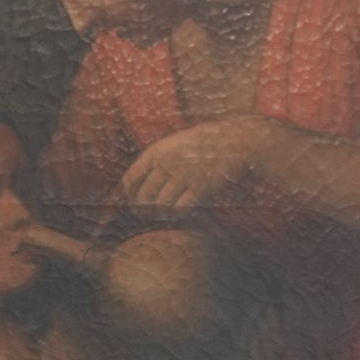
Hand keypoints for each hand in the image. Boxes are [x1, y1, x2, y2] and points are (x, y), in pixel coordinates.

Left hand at [116, 117, 280, 214]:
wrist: (234, 141)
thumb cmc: (201, 146)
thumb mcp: (173, 146)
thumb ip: (153, 164)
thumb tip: (127, 189)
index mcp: (156, 152)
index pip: (129, 181)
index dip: (126, 199)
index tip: (130, 207)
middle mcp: (167, 163)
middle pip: (143, 199)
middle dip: (143, 212)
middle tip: (147, 218)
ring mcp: (183, 175)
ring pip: (160, 207)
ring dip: (161, 216)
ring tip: (166, 215)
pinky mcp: (201, 187)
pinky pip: (180, 210)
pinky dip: (178, 215)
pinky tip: (182, 212)